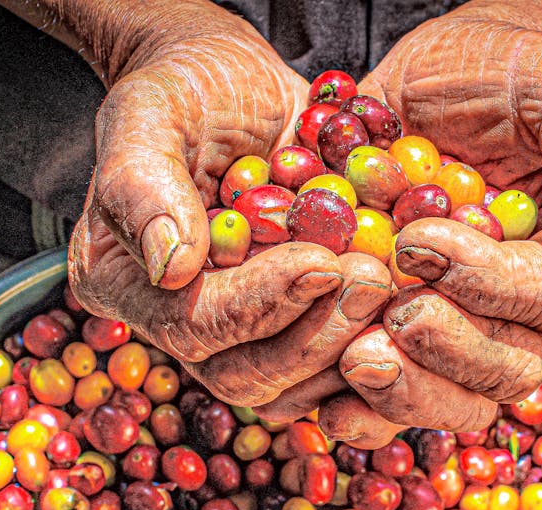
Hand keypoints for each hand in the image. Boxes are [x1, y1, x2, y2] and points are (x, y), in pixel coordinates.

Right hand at [63, 6, 391, 408]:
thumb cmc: (187, 88)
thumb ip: (142, 183)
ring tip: (395, 284)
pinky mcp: (297, 334)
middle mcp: (181, 327)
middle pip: (249, 377)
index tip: (320, 261)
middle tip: (374, 278)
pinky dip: (379, 344)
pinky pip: (338, 371)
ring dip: (353, 345)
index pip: (195, 327)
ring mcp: (243, 339)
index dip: (261, 303)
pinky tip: (412, 301)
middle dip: (317, 334)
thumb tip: (170, 266)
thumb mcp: (152, 111)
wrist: (240, 88)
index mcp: (129, 286)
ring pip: (298, 388)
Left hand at [259, 14, 541, 446]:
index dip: (485, 282)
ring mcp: (465, 331)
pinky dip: (360, 410)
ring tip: (354, 358)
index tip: (418, 240)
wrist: (436, 80)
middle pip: (507, 371)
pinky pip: (392, 404)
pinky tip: (324, 397)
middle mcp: (527, 311)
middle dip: (447, 353)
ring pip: (455, 402)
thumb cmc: (508, 75)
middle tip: (390, 318)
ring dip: (404, 394)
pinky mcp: (406, 339)